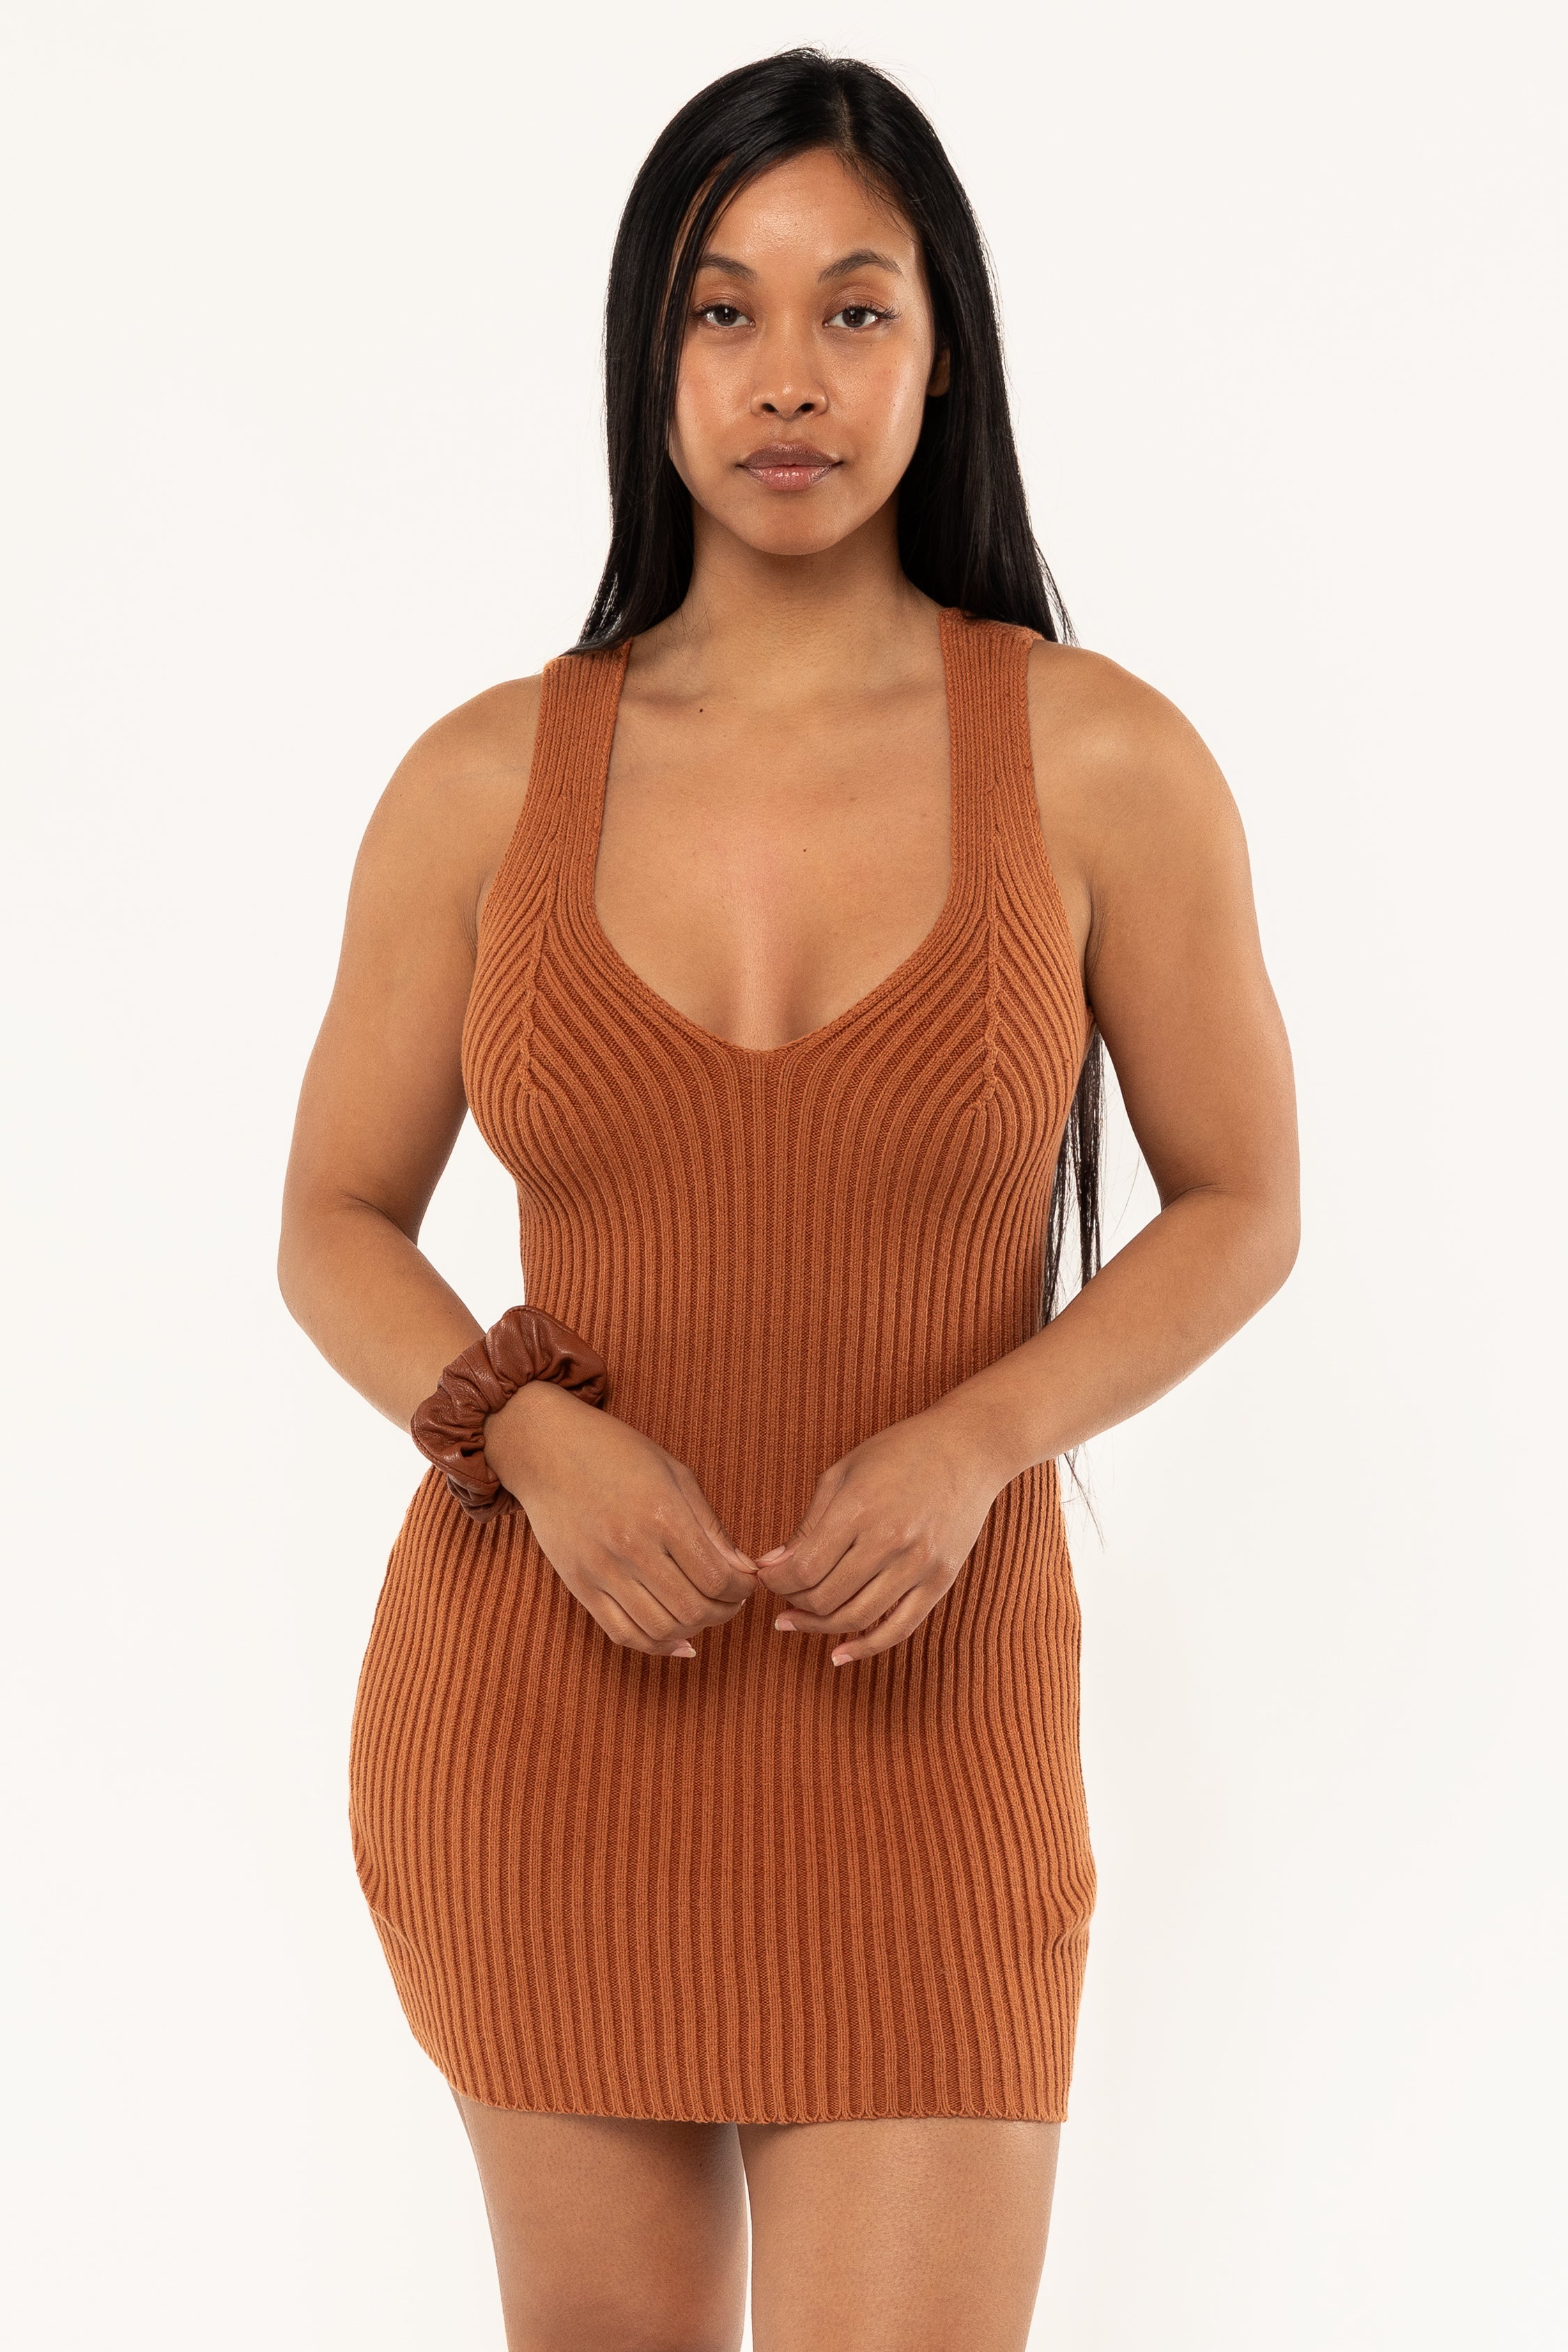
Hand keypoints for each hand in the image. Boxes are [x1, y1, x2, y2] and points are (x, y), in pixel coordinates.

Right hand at [483, 1379, 758, 1657]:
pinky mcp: (580, 1585)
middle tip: (730, 1600)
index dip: (743, 1589)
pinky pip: (623, 1633)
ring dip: (693, 1629)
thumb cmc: (617, 1453)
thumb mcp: (675, 1474)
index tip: (746, 1582)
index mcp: (662, 1514)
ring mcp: (602, 1570)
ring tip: (701, 1611)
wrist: (547, 1450)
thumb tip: (744, 1570)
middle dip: (724, 1612)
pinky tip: (675, 1637)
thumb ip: (711, 1527)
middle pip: (694, 1609)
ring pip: (662, 1629)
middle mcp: (632, 1547)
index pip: (718, 1578)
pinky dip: (655, 1645)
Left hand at [753, 1406, 1004, 1664]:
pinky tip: (839, 1654)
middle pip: (824, 1598)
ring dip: (818, 1627)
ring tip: (798, 1621)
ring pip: (856, 1619)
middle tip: (781, 1598)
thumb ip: (808, 1524)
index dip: (775, 1582)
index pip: (802, 1568)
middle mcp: (889, 1540)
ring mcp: (918, 1564)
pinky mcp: (940, 1580)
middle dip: (793, 1603)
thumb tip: (771, 1565)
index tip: (766, 1578)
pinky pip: (898, 1629)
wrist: (967, 1447)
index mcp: (858, 1509)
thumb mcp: (844, 1473)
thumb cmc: (899, 1452)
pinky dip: (865, 1649)